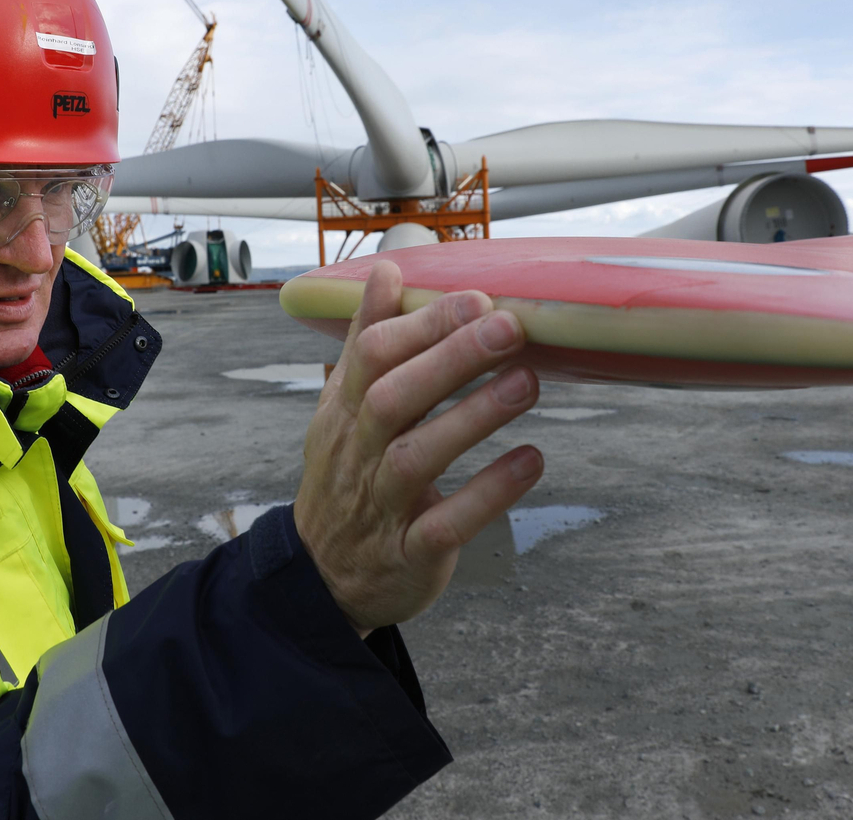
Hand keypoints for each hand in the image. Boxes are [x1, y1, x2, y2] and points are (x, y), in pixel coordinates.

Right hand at [293, 260, 543, 633]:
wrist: (321, 581)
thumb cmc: (346, 480)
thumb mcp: (343, 408)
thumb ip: (366, 340)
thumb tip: (387, 271)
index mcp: (344, 412)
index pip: (373, 357)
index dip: (422, 325)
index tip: (476, 298)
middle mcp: (358, 454)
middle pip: (393, 398)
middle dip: (450, 359)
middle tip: (508, 326)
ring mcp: (382, 506)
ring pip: (417, 457)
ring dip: (473, 417)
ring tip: (527, 382)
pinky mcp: (410, 553)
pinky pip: (447, 524)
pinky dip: (488, 493)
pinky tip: (531, 461)